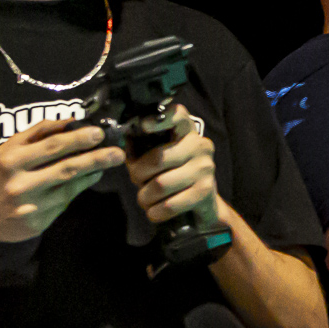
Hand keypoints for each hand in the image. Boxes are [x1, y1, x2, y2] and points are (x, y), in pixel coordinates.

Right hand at [0, 117, 126, 243]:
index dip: (79, 138)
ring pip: (70, 188)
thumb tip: (69, 122)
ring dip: (92, 174)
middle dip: (97, 158)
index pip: (52, 146)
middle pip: (67, 169)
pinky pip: (64, 203)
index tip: (99, 132)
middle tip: (118, 152)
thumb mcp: (2, 151)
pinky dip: (77, 190)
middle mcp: (19, 185)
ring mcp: (29, 207)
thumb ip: (34, 135)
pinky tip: (85, 180)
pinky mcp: (37, 224)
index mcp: (9, 161)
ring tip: (106, 163)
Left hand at [126, 105, 220, 225]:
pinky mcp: (205, 191)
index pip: (178, 115)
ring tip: (144, 200)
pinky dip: (156, 212)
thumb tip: (123, 140)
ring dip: (145, 197)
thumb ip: (140, 147)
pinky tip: (154, 212)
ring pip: (160, 184)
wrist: (203, 203)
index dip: (161, 118)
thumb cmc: (173, 175)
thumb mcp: (157, 157)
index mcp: (187, 132)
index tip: (144, 125)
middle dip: (138, 175)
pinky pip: (170, 204)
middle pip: (157, 158)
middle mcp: (200, 146)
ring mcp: (205, 168)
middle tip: (137, 182)